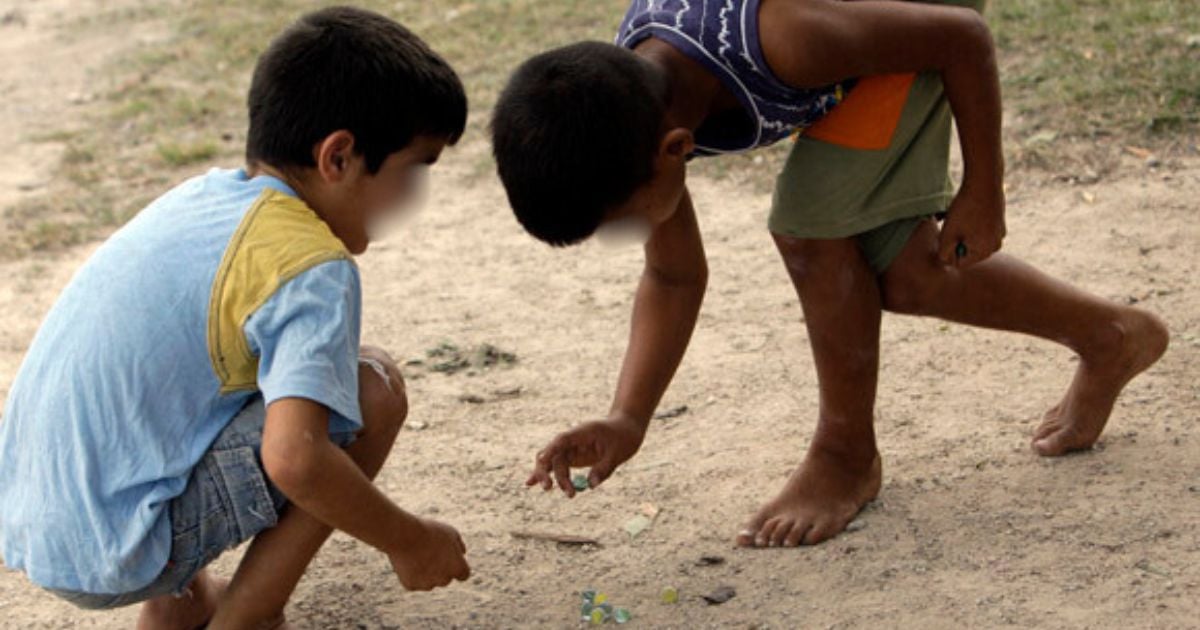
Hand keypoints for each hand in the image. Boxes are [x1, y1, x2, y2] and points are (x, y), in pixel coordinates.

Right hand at [389, 518, 469, 590]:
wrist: (405, 536)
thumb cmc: (430, 531)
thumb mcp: (450, 532)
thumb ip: (459, 545)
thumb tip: (462, 553)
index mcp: (458, 568)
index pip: (463, 574)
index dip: (457, 566)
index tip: (449, 558)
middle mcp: (445, 580)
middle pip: (445, 578)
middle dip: (440, 569)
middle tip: (429, 551)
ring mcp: (427, 585)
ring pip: (429, 581)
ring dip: (426, 572)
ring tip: (417, 553)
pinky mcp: (411, 586)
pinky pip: (414, 581)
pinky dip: (411, 573)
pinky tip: (407, 560)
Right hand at [526, 416, 644, 496]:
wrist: (626, 429)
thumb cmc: (623, 437)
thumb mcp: (617, 454)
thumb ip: (603, 469)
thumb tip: (590, 486)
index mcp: (582, 433)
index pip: (562, 440)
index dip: (551, 450)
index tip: (543, 460)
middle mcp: (572, 440)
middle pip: (553, 454)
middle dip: (547, 471)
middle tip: (549, 488)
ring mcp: (571, 449)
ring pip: (554, 463)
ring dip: (554, 478)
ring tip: (561, 493)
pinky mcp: (573, 457)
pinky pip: (557, 466)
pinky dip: (547, 475)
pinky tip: (530, 483)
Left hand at [938, 179, 1006, 267]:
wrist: (984, 181)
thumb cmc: (964, 208)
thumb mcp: (948, 233)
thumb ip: (944, 252)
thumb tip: (945, 262)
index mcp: (984, 251)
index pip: (960, 263)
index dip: (948, 250)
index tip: (946, 235)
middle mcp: (996, 245)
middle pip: (968, 252)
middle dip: (958, 241)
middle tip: (954, 224)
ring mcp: (1000, 233)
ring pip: (974, 240)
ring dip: (964, 233)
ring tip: (962, 217)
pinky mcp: (1000, 222)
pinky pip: (981, 230)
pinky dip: (973, 224)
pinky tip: (970, 212)